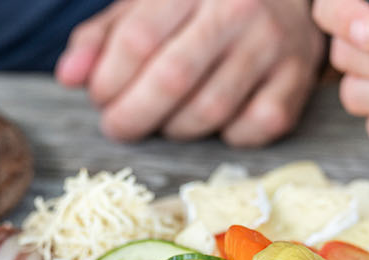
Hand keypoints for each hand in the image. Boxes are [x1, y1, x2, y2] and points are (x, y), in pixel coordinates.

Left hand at [54, 0, 324, 147]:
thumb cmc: (204, 2)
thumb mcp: (148, 2)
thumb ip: (103, 36)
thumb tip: (69, 77)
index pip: (139, 39)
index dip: (109, 79)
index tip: (99, 97)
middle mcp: (237, 10)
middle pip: (173, 80)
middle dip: (133, 115)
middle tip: (117, 126)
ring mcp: (274, 45)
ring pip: (210, 111)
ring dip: (174, 128)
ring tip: (162, 119)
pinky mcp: (298, 80)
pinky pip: (252, 129)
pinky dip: (225, 136)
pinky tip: (215, 119)